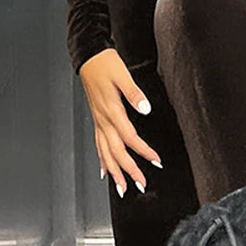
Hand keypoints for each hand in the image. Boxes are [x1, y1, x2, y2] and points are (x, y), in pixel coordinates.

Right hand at [78, 48, 163, 197]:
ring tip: (122, 188)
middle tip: (140, 184)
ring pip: (105, 152)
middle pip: (116, 151)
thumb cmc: (105, 64)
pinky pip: (98, 145)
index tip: (156, 161)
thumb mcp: (123, 75)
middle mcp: (103, 120)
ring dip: (114, 172)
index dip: (143, 151)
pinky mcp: (97, 119)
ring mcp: (98, 121)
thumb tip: (145, 109)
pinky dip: (102, 160)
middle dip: (128, 170)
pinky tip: (105, 171)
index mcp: (112, 110)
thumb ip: (134, 94)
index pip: (129, 137)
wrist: (89, 57)